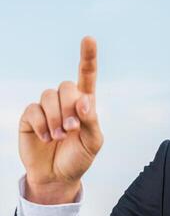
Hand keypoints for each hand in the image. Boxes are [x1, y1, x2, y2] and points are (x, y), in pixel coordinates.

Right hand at [18, 36, 103, 203]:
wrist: (57, 176)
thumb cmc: (78, 156)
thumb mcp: (93, 142)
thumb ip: (91, 120)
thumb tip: (84, 100)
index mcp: (85, 103)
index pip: (87, 75)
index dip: (88, 56)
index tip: (89, 39)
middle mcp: (65, 100)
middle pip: (66, 86)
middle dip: (70, 107)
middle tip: (72, 128)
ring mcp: (47, 107)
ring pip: (49, 96)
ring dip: (56, 118)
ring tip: (59, 136)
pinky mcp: (30, 117)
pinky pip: (34, 110)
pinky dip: (42, 125)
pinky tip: (46, 138)